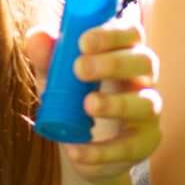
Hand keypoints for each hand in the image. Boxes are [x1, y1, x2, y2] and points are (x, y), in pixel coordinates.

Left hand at [27, 13, 160, 182]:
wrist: (80, 148)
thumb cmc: (71, 101)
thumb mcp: (55, 79)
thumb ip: (47, 58)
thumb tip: (37, 36)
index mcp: (124, 54)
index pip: (131, 33)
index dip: (112, 33)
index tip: (83, 42)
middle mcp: (142, 79)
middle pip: (146, 61)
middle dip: (114, 63)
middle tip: (80, 69)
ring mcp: (148, 111)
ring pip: (146, 103)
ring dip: (117, 103)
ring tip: (87, 105)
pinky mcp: (145, 143)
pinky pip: (131, 147)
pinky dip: (102, 150)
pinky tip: (76, 150)